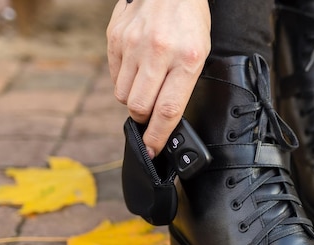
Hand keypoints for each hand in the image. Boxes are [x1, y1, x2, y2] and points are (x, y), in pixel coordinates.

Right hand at [107, 0, 210, 157]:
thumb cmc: (189, 23)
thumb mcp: (199, 54)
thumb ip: (182, 86)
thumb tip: (164, 120)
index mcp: (187, 60)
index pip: (168, 111)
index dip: (158, 137)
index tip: (152, 151)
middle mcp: (159, 53)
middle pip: (140, 107)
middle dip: (144, 119)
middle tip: (151, 115)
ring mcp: (133, 45)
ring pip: (123, 95)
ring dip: (133, 99)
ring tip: (146, 84)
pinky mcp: (115, 38)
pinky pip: (114, 76)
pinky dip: (124, 81)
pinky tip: (137, 68)